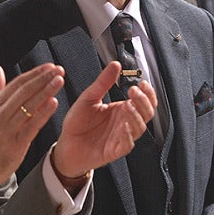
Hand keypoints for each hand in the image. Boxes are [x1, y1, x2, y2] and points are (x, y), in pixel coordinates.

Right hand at [0, 64, 64, 203]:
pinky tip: (53, 103)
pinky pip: (31, 126)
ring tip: (59, 81)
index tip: (49, 67)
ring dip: (46, 91)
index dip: (34, 74)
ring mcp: (7, 129)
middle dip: (43, 79)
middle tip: (58, 70)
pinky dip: (43, 113)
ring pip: (29, 106)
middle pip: (24, 91)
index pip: (17, 83)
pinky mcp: (14, 144)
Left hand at [51, 61, 155, 178]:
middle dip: (144, 101)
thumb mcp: (89, 97)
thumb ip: (103, 82)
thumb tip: (115, 65)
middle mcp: (124, 122)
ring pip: (140, 127)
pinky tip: (124, 126)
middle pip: (147, 112)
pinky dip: (128, 135)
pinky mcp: (115, 150)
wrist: (65, 145)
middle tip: (134, 91)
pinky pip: (127, 144)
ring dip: (136, 116)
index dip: (148, 93)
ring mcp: (121, 136)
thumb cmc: (77, 123)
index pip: (144, 101)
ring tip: (127, 106)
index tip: (142, 83)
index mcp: (121, 109)